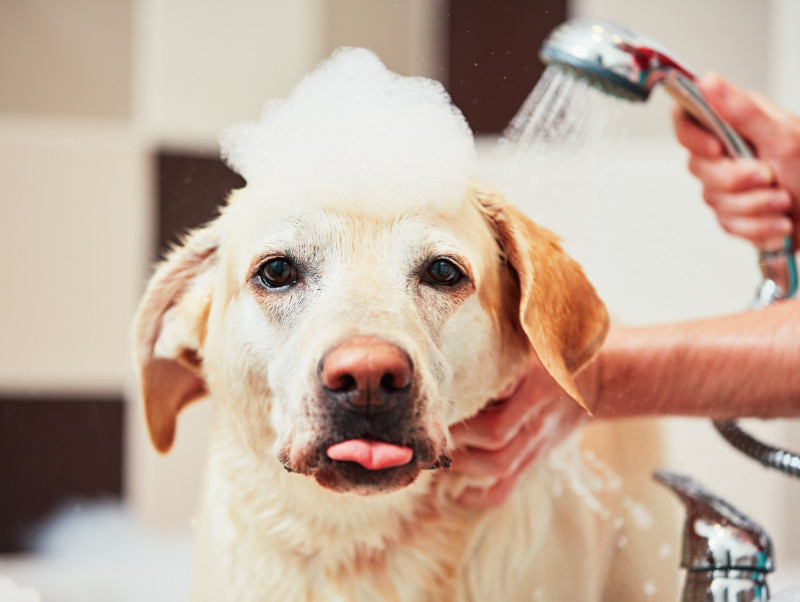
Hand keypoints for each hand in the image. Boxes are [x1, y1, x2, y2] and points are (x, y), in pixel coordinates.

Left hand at [449, 359, 592, 507]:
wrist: (594, 385)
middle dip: (456, 436)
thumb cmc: (552, 360)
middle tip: (427, 430)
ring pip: (499, 465)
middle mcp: (536, 417)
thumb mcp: (533, 348)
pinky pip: (509, 488)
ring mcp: (536, 443)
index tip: (436, 402)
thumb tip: (459, 357)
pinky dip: (482, 498)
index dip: (465, 404)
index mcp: (535, 384)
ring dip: (462, 464)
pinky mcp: (533, 460)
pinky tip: (458, 495)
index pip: (499, 394)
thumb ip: (503, 355)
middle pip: (494, 436)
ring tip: (435, 455)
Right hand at [672, 72, 799, 247]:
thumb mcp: (784, 136)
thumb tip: (709, 81)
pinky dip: (757, 226)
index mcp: (736, 124)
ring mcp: (728, 184)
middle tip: (767, 176)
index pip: (686, 120)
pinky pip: (727, 224)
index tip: (716, 149)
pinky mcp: (733, 212)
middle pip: (698, 167)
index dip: (692, 137)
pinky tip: (778, 219)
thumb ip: (742, 110)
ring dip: (754, 206)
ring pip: (714, 200)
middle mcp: (727, 152)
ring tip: (782, 200)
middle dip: (735, 180)